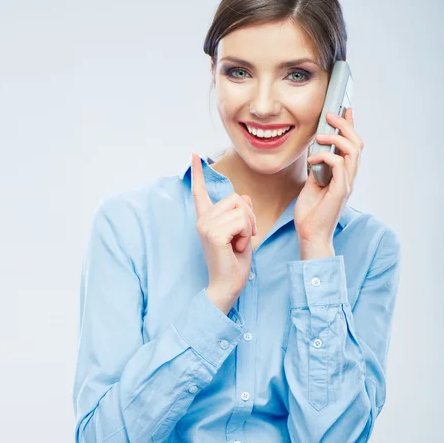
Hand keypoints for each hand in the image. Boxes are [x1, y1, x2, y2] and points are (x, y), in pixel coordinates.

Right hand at [191, 153, 257, 308]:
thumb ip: (242, 214)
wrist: (227, 286)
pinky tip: (236, 248)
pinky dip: (246, 235)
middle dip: (249, 217)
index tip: (194, 156)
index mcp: (207, 219)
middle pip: (236, 199)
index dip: (198, 173)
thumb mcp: (243, 233)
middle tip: (243, 237)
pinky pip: (242, 221)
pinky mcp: (213, 233)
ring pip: (241, 209)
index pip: (200, 192)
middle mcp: (202, 220)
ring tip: (238, 244)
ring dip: (248, 227)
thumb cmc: (235, 263)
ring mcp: (205, 225)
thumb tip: (244, 198)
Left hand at [295, 108, 363, 243]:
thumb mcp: (311, 185)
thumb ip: (317, 170)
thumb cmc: (310, 213)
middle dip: (345, 125)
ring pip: (353, 151)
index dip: (351, 127)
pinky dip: (325, 156)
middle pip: (358, 144)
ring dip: (336, 138)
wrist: (309, 234)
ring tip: (320, 135)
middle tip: (331, 115)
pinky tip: (312, 159)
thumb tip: (315, 154)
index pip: (353, 146)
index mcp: (343, 175)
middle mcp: (349, 177)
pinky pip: (340, 164)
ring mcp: (346, 183)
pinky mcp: (340, 190)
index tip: (344, 110)